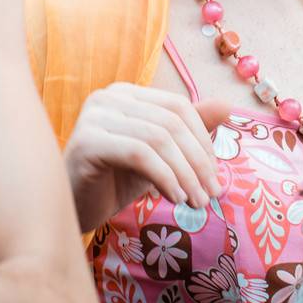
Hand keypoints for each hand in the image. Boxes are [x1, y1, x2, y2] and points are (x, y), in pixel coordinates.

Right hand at [64, 84, 230, 233]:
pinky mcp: (86, 141)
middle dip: (198, 161)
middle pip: (170, 122)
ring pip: (158, 139)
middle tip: (212, 194)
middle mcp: (108, 96)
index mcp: (126, 93)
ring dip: (185, 174)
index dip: (203, 140)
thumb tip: (227, 106)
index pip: (178, 107)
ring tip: (196, 201)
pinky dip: (164, 177)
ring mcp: (94, 115)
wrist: (75, 209)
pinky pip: (139, 154)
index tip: (215, 176)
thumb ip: (189, 130)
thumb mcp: (160, 155)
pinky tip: (174, 198)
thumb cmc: (114, 181)